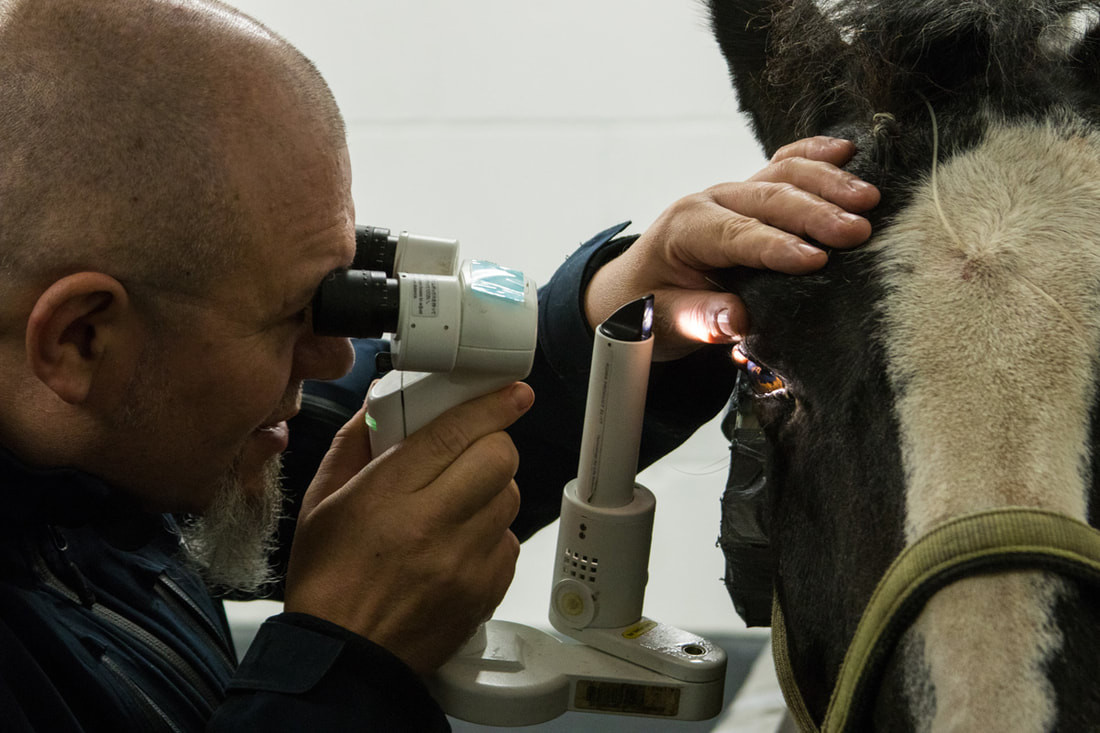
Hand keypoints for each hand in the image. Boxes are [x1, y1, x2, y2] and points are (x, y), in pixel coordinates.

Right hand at [283, 382, 533, 674]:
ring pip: (510, 496)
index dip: (490, 405)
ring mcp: (465, 562)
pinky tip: (461, 541)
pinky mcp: (485, 590)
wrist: (344, 657)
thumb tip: (380, 401)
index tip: (511, 393)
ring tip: (458, 501)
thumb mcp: (321, 501)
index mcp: (388, 496)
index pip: (455, 433)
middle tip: (472, 450)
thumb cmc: (328, 581)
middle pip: (499, 458)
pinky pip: (510, 541)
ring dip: (491, 488)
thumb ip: (354, 444)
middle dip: (491, 443)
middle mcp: (433, 526)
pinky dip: (492, 532)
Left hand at [584, 137, 880, 359]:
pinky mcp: (752, 193)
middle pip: (767, 199)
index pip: (735, 235)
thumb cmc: (652, 304)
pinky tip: (848, 151)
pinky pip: (784, 164)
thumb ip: (698, 319)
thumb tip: (737, 320)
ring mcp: (734, 193)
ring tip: (869, 198)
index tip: (817, 260)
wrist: (638, 286)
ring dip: (828, 183)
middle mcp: (711, 202)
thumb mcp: (664, 321)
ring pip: (782, 174)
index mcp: (686, 230)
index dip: (776, 246)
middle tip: (858, 231)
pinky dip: (815, 155)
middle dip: (815, 213)